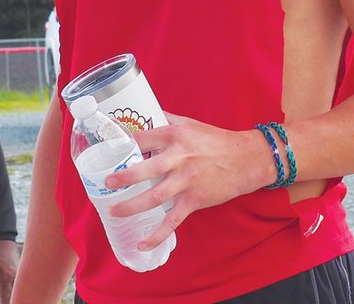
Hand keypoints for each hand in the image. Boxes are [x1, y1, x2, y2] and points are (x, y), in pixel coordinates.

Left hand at [0, 239, 18, 302]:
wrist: (2, 236)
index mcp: (5, 276)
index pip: (7, 298)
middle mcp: (15, 276)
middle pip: (17, 294)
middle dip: (16, 300)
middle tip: (15, 302)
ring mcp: (20, 272)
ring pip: (21, 288)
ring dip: (19, 295)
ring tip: (19, 299)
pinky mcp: (21, 269)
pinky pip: (22, 282)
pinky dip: (20, 288)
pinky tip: (20, 293)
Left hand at [103, 115, 270, 250]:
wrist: (247, 159)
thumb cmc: (216, 140)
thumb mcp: (190, 123)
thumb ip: (167, 119)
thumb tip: (146, 111)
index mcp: (175, 136)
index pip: (144, 138)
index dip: (124, 143)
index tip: (107, 149)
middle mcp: (180, 158)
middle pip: (147, 168)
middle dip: (125, 176)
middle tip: (107, 181)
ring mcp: (187, 181)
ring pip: (156, 196)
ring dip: (133, 205)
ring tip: (114, 210)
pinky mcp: (195, 200)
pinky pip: (174, 220)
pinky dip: (158, 234)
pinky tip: (143, 243)